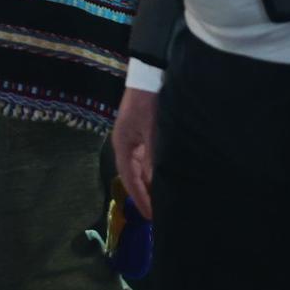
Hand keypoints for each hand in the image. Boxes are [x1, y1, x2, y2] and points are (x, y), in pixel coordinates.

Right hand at [109, 85, 159, 219]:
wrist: (152, 72)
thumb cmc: (150, 103)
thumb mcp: (153, 132)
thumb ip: (154, 158)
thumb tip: (157, 184)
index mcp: (123, 145)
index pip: (129, 179)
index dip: (140, 198)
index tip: (151, 217)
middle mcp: (126, 144)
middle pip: (134, 175)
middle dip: (145, 193)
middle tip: (159, 213)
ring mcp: (135, 137)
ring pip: (142, 167)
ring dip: (151, 182)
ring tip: (164, 198)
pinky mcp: (144, 130)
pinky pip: (148, 157)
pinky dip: (155, 169)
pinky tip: (166, 175)